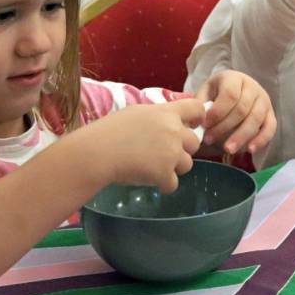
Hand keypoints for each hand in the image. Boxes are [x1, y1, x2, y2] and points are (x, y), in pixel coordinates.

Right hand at [82, 99, 203, 192]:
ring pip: (187, 164)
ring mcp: (171, 153)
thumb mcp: (136, 113)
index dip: (197, 118)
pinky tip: (149, 180)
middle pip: (194, 143)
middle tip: (162, 154)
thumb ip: (158, 117)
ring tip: (153, 168)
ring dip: (173, 168)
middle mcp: (174, 131)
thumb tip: (168, 123)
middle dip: (182, 150)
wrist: (97, 152)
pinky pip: (173, 184)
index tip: (192, 126)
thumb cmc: (109, 131)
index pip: (197, 108)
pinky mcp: (165, 173)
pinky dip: (163, 185)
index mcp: (166, 112)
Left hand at [198, 70, 275, 154]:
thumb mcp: (205, 94)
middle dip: (224, 127)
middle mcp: (252, 86)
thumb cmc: (216, 95)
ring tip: (227, 149)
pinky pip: (270, 127)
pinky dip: (261, 140)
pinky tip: (249, 150)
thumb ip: (201, 105)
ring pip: (255, 119)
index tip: (205, 125)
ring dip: (241, 136)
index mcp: (233, 78)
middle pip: (242, 109)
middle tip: (209, 140)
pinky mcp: (271, 114)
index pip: (229, 94)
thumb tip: (197, 121)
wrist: (233, 92)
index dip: (218, 111)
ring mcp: (264, 100)